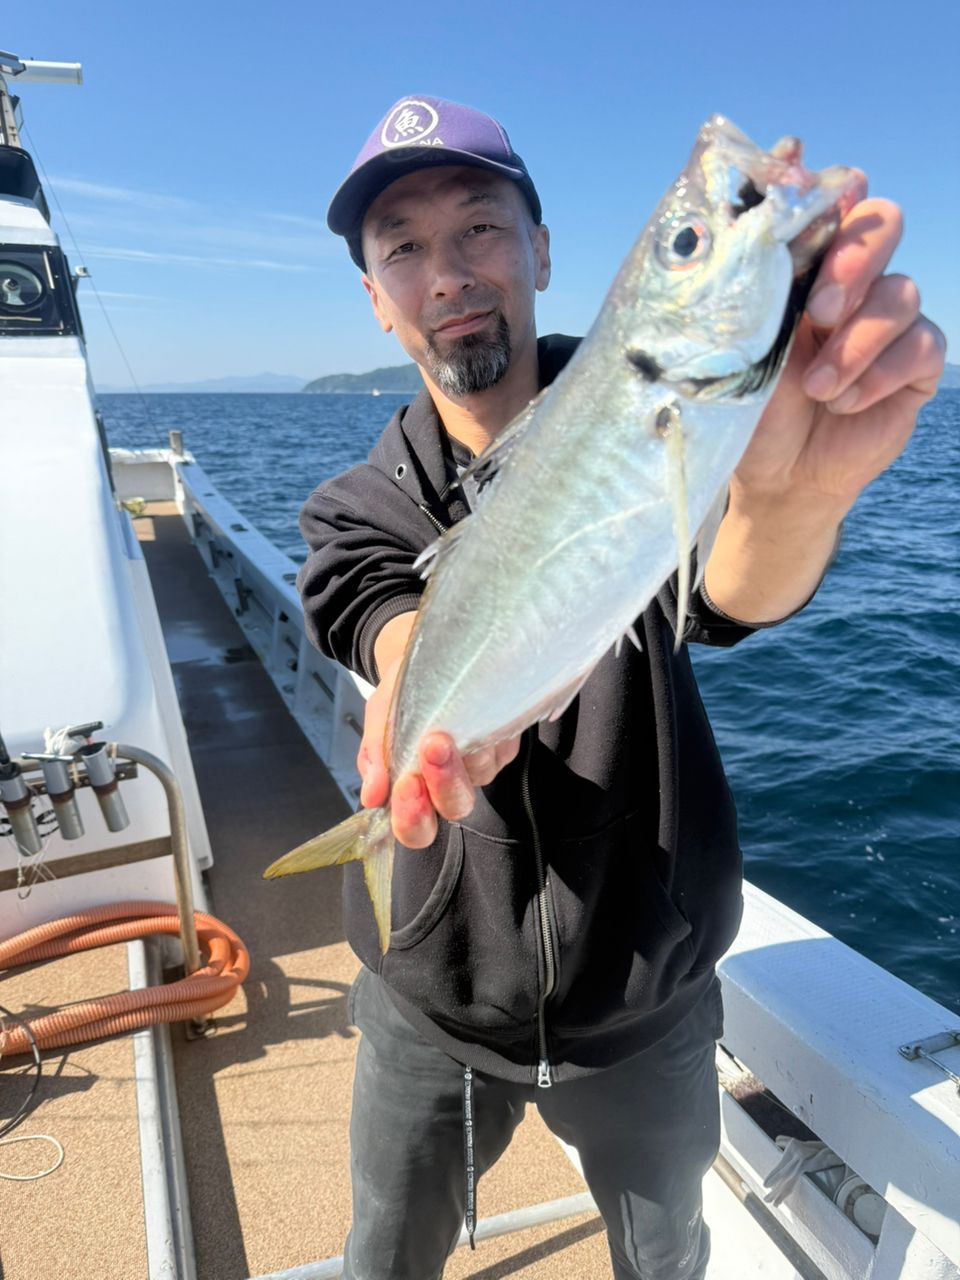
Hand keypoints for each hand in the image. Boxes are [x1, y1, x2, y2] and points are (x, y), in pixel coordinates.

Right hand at [357, 653, 520, 847]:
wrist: (431, 659)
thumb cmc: (403, 695)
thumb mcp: (380, 715)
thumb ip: (375, 755)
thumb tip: (371, 796)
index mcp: (415, 791)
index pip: (416, 828)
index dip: (411, 817)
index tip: (405, 784)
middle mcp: (450, 784)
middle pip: (456, 806)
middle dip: (443, 784)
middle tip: (431, 749)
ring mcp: (480, 765)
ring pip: (481, 773)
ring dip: (465, 753)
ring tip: (445, 724)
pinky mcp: (505, 745)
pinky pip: (501, 748)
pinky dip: (486, 732)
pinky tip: (470, 712)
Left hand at [735, 194, 945, 507]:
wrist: (779, 477)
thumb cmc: (752, 411)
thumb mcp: (744, 348)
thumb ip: (760, 286)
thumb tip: (766, 210)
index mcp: (806, 268)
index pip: (832, 203)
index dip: (830, 191)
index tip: (818, 195)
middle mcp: (854, 283)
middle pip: (883, 222)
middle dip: (855, 259)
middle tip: (820, 312)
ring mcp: (889, 319)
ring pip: (900, 292)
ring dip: (854, 344)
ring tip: (817, 390)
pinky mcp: (916, 362)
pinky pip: (920, 344)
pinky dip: (878, 374)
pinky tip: (845, 403)